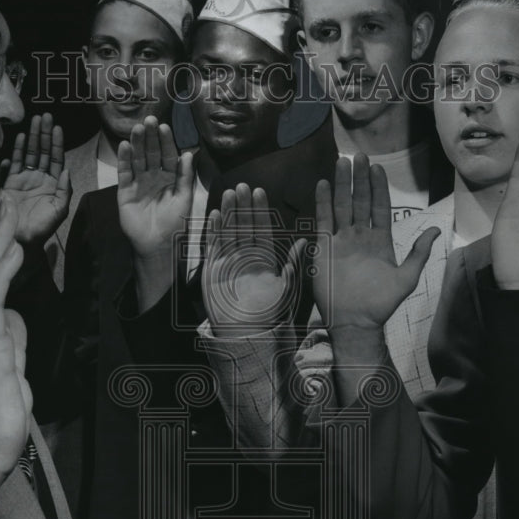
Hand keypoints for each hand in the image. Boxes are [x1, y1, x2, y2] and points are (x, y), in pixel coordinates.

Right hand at [0, 113, 70, 245]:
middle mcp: (39, 178)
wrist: (21, 240)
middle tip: (45, 116)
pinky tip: (19, 140)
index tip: (58, 127)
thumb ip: (65, 190)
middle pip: (42, 151)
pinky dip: (16, 152)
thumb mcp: (60, 210)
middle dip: (44, 134)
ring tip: (33, 122)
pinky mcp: (9, 184)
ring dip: (31, 138)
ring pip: (29, 154)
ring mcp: (23, 180)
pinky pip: (13, 164)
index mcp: (53, 184)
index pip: (56, 158)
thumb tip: (66, 169)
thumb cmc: (43, 227)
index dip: (57, 143)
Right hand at [117, 116, 193, 259]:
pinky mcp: (125, 191)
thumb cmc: (175, 223)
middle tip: (150, 120)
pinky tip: (125, 145)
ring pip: (137, 159)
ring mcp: (139, 183)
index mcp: (170, 178)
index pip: (168, 155)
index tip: (165, 127)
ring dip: (137, 144)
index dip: (166, 142)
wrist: (158, 245)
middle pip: (151, 153)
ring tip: (137, 129)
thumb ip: (185, 177)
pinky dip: (124, 159)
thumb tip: (188, 154)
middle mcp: (154, 177)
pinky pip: (125, 172)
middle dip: (151, 137)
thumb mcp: (184, 199)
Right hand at [203, 183, 305, 337]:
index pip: (262, 229)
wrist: (245, 333)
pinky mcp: (212, 269)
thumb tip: (305, 239)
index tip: (259, 191)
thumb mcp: (286, 288)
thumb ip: (293, 264)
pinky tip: (214, 214)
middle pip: (243, 225)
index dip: (260, 210)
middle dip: (243, 206)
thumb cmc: (269, 313)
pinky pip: (213, 246)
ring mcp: (228, 261)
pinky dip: (213, 231)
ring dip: (228, 212)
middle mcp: (246, 256)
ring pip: (228, 231)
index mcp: (264, 258)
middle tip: (242, 185)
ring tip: (228, 194)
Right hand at [314, 153, 439, 330]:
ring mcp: (341, 240)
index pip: (379, 207)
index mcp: (379, 240)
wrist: (356, 321)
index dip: (378, 187)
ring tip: (342, 162)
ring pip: (341, 205)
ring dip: (341, 184)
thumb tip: (437, 229)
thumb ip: (419, 252)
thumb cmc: (381, 302)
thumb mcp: (407, 277)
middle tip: (358, 155)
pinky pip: (323, 220)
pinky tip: (323, 184)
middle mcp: (359, 236)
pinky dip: (322, 202)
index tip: (377, 167)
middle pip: (359, 200)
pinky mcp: (324, 247)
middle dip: (359, 178)